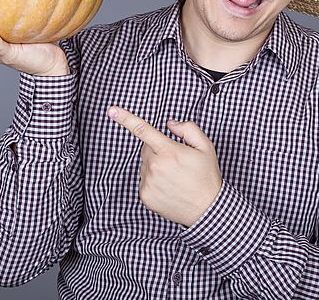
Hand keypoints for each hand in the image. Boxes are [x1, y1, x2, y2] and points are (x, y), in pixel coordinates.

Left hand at [108, 106, 222, 226]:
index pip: (144, 130)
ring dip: (155, 165)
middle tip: (176, 160)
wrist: (206, 209)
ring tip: (174, 176)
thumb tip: (171, 124)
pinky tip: (168, 186)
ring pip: (144, 164)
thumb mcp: (206, 147)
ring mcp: (148, 183)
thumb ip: (188, 129)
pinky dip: (153, 180)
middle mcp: (155, 167)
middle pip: (146, 148)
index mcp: (169, 152)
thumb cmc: (206, 177)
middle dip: (157, 149)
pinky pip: (143, 180)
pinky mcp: (145, 196)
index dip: (126, 118)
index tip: (112, 110)